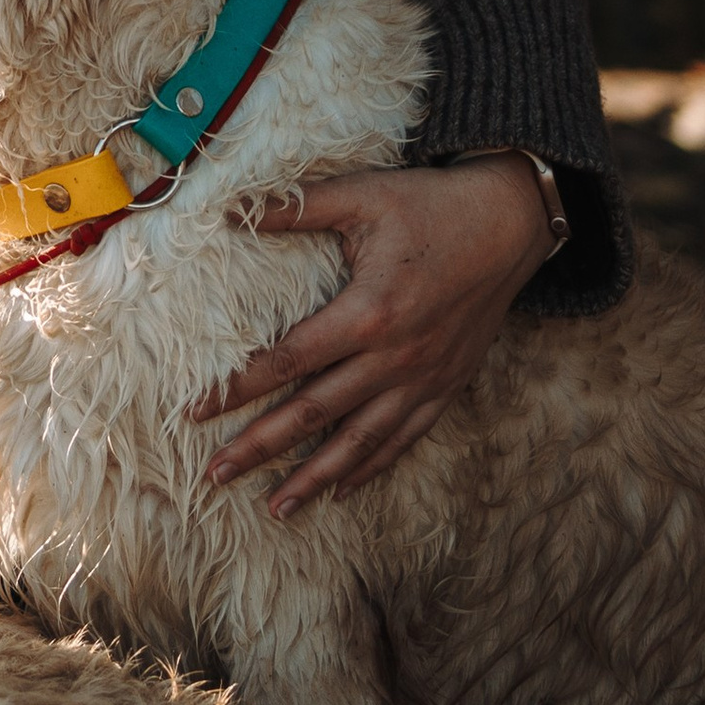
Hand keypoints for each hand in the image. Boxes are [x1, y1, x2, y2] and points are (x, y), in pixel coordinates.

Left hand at [194, 158, 555, 518]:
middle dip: (261, 447)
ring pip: (360, 441)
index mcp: (368, 313)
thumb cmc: (432, 204)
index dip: (237, 388)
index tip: (194, 413)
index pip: (287, 362)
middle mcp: (395, 357)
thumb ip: (296, 207)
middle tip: (215, 475)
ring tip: (275, 509)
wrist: (510, 222)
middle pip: (315, 413)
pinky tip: (341, 490)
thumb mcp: (362, 195)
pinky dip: (371, 467)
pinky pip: (404, 437)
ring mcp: (423, 378)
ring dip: (314, 477)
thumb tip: (226, 209)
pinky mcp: (446, 385)